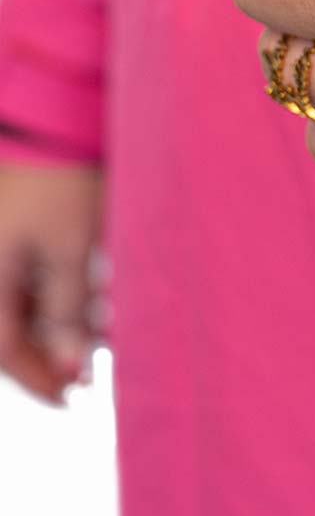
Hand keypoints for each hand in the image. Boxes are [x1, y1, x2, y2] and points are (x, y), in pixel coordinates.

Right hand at [0, 162, 101, 404]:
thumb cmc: (60, 178)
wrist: (49, 117)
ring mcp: (0, 246)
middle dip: (51, 351)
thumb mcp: (70, 247)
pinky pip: (26, 276)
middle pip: (10, 328)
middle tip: (91, 371)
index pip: (2, 350)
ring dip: (58, 322)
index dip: (38, 379)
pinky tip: (89, 299)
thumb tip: (68, 366)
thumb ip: (66, 309)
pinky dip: (55, 292)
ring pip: (21, 303)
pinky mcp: (12, 229)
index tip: (72, 399)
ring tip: (103, 335)